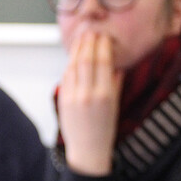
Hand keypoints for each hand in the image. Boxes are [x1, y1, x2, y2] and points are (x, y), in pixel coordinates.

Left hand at [58, 31, 123, 174]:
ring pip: (74, 65)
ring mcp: (73, 96)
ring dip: (77, 49)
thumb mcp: (115, 106)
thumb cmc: (105, 130)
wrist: (88, 150)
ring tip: (82, 37)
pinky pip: (66, 75)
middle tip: (92, 31)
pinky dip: (70, 63)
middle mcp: (88, 94)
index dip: (103, 46)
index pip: (103, 62)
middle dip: (89, 43)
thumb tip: (116, 65)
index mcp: (105, 95)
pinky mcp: (63, 99)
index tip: (105, 36)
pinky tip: (74, 55)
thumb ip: (115, 84)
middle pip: (86, 60)